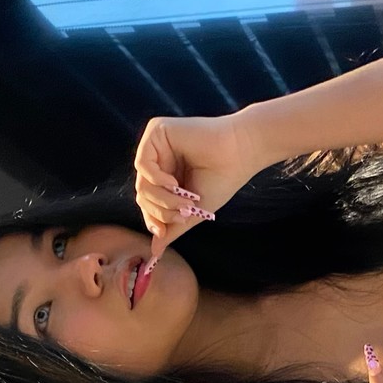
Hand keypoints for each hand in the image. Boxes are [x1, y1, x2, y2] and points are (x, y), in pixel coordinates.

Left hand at [133, 114, 262, 256]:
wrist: (240, 153)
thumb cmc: (223, 180)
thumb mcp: (194, 211)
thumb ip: (172, 228)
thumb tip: (154, 252)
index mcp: (168, 174)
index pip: (148, 201)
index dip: (153, 219)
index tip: (162, 233)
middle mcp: (159, 158)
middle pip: (143, 194)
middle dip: (161, 211)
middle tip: (184, 214)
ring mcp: (156, 144)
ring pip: (142, 183)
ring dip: (163, 199)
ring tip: (186, 201)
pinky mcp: (157, 131)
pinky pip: (143, 164)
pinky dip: (157, 180)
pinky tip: (175, 182)